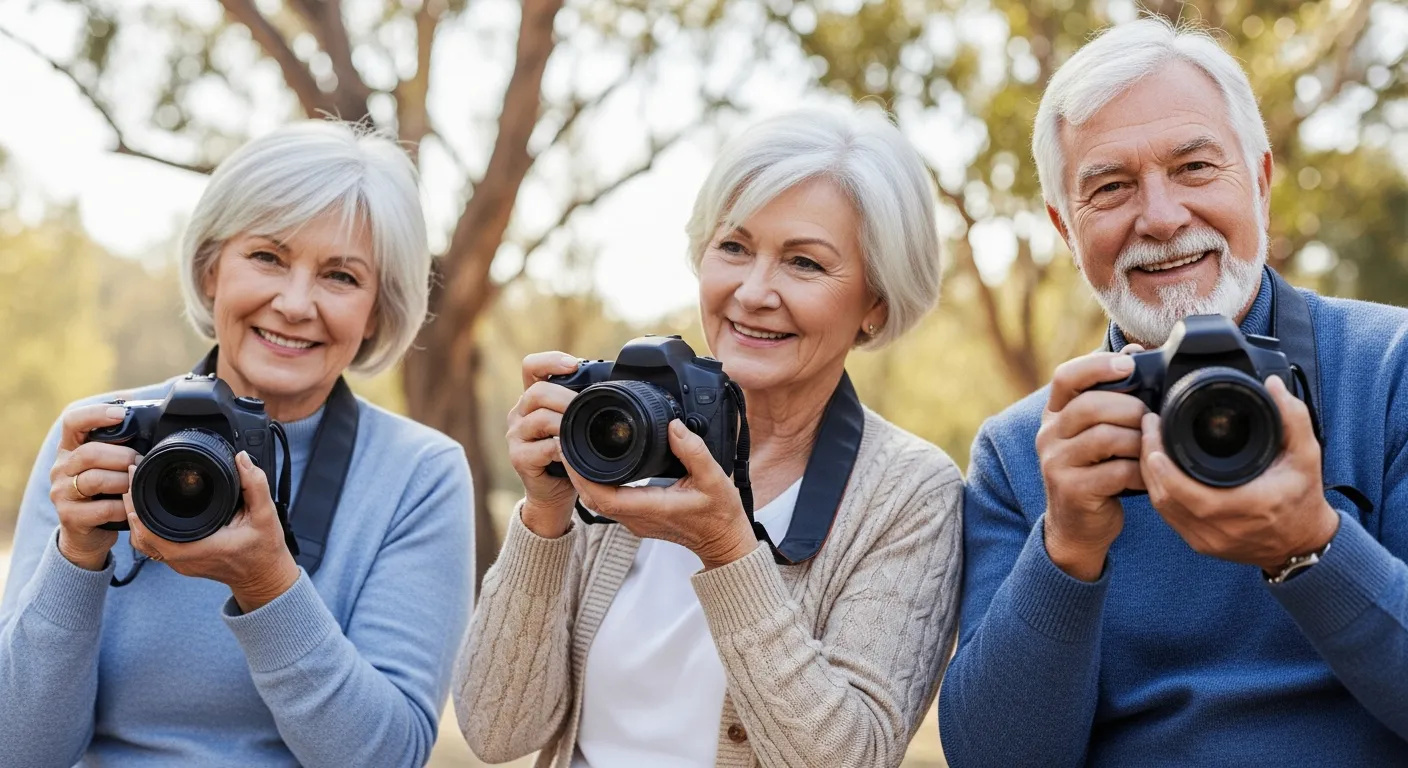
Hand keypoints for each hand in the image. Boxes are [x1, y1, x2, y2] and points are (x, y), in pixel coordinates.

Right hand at [50, 404, 140, 570]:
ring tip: (135, 485)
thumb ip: (119, 447)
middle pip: (89, 453)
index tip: (121, 414)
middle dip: (122, 456)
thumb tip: (154, 431)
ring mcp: (62, 493)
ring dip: (124, 482)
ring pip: (94, 480)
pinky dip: (123, 507)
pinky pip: (102, 508)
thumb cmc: (104, 492)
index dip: (95, 414)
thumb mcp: (107, 466)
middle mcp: (61, 468)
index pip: (72, 421)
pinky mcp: (70, 517)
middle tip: (140, 463)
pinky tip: (129, 507)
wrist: (87, 533)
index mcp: (70, 448)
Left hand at [125, 451, 299, 612]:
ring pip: (143, 543)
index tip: (135, 481)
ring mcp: (180, 563)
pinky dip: (145, 528)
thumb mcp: (266, 514)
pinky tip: (148, 509)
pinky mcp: (181, 562)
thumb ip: (255, 485)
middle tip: (133, 477)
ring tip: (136, 491)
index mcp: (200, 547)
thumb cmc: (264, 550)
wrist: (264, 576)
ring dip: (136, 518)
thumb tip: (241, 459)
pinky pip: (153, 546)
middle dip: (131, 505)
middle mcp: (184, 558)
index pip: (153, 533)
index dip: (138, 509)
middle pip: (141, 535)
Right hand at [507, 352, 582, 538]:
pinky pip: (542, 447)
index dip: (550, 361)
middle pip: (537, 392)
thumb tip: (612, 384)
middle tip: (587, 406)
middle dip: (566, 398)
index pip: (531, 366)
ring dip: (566, 422)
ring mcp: (516, 435)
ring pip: (539, 418)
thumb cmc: (569, 454)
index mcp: (533, 398)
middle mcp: (520, 413)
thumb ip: (581, 404)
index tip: (574, 365)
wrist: (555, 492)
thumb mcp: (575, 423)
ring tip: (582, 430)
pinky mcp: (519, 457)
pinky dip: (562, 449)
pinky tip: (573, 452)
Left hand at [564, 420, 757, 569]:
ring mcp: (636, 521)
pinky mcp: (639, 518)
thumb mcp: (714, 478)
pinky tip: (599, 465)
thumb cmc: (720, 515)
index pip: (602, 496)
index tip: (571, 450)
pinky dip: (597, 484)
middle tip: (568, 442)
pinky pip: (608, 502)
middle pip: (591, 498)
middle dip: (575, 472)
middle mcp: (637, 517)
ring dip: (584, 478)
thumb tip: (674, 426)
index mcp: (651, 508)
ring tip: (578, 449)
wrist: (725, 542)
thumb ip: (694, 451)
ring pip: (597, 501)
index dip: (581, 475)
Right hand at [1037, 349, 1148, 580]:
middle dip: (1130, 409)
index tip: (1129, 365)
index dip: (1098, 366)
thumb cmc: (1095, 471)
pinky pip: (1115, 472)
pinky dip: (1139, 472)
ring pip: (1106, 438)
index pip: (1066, 377)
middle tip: (1150, 420)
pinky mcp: (1072, 490)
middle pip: (1091, 406)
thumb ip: (1110, 395)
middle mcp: (1048, 435)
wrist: (1076, 526)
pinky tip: (1147, 476)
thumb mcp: (1096, 431)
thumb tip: (1133, 351)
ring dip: (1138, 442)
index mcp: (1054, 414)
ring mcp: (1056, 463)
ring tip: (1150, 450)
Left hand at [1140, 374, 1339, 571]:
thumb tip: (1274, 386)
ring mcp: (1208, 540)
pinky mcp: (1200, 544)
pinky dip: (1159, 491)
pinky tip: (1157, 470)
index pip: (1191, 494)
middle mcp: (1223, 528)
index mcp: (1248, 506)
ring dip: (1151, 475)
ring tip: (1149, 443)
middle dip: (1149, 461)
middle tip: (1149, 428)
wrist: (1302, 543)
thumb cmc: (1302, 498)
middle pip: (1166, 498)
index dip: (1165, 470)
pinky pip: (1168, 517)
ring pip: (1163, 508)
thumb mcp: (1306, 455)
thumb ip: (1293, 418)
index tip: (1155, 438)